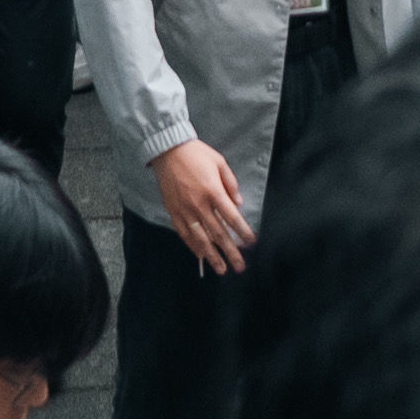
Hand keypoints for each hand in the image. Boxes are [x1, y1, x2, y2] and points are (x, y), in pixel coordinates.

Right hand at [156, 139, 256, 274]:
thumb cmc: (196, 154)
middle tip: (240, 266)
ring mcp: (185, 210)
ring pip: (201, 239)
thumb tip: (238, 203)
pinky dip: (193, 247)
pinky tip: (201, 256)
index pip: (232, 217)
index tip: (251, 242)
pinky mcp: (173, 212)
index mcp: (213, 191)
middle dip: (231, 251)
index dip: (243, 231)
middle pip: (218, 233)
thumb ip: (231, 183)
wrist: (167, 150)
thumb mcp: (219, 162)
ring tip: (222, 269)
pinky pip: (184, 234)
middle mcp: (199, 204)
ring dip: (212, 256)